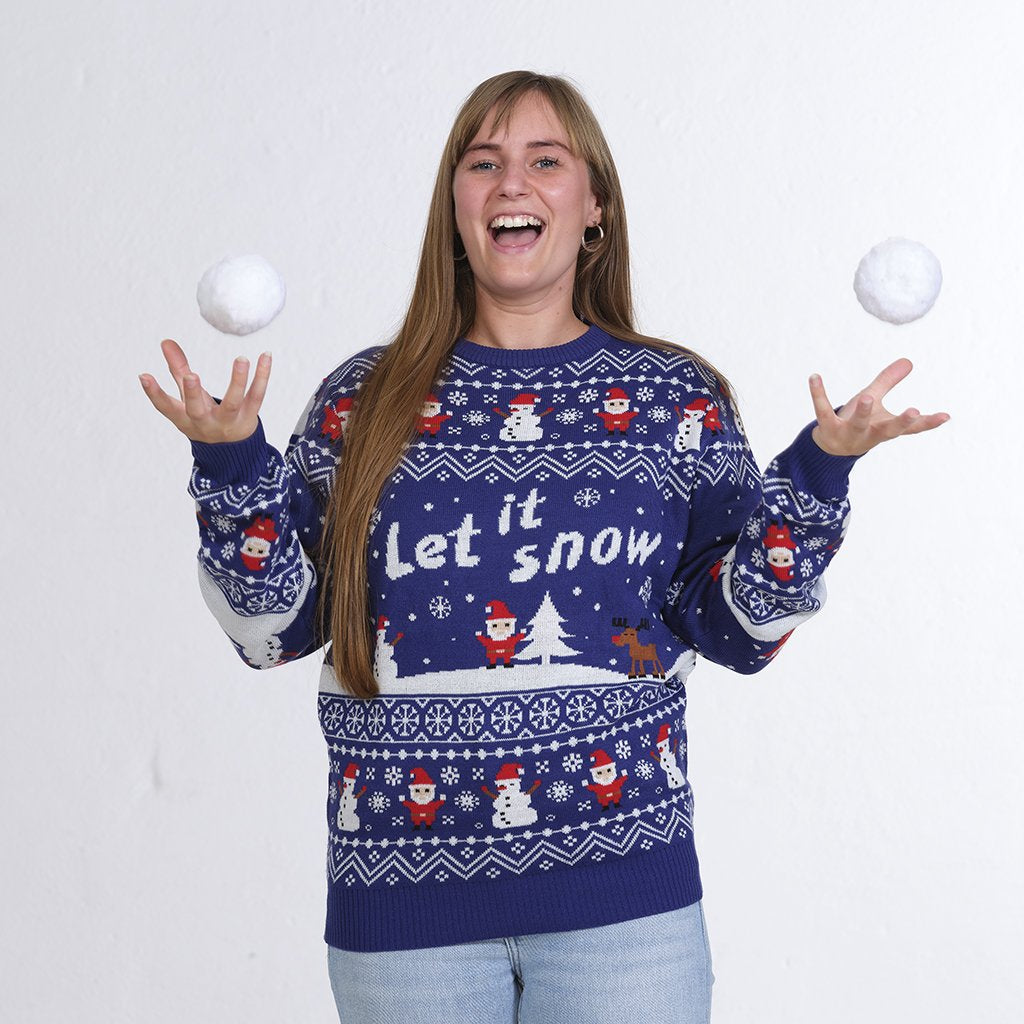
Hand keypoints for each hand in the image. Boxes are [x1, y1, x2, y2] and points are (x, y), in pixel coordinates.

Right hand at [139, 338, 271, 443]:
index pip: (166, 408)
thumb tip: (166, 341)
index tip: (144, 376)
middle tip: (191, 375)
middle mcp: (206, 422)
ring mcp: (229, 421)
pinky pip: (257, 396)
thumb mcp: (187, 399)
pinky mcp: (249, 416)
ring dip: (238, 381)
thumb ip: (178, 370)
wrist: (231, 451)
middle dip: (193, 393)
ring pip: (233, 403)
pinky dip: (262, 376)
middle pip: (197, 410)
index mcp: (186, 419)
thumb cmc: (204, 418)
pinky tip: (265, 356)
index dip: (154, 393)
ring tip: (241, 359)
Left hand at [808, 357, 949, 456]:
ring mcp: (848, 433)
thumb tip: (908, 360)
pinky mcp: (827, 428)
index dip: (927, 422)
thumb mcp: (874, 401)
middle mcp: (869, 434)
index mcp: (884, 428)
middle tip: (913, 411)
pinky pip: (822, 410)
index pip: (911, 428)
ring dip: (863, 412)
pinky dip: (818, 393)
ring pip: (858, 424)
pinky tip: (814, 376)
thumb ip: (888, 381)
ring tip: (866, 397)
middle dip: (900, 422)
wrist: (829, 448)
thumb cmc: (858, 422)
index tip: (946, 416)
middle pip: (887, 430)